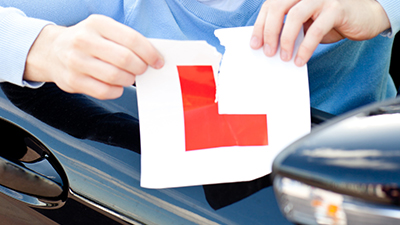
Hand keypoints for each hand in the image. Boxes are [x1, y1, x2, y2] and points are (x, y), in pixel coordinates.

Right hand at [24, 14, 163, 99]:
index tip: (158, 62)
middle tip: (141, 70)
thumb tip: (153, 57)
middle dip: (140, 68)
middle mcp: (84, 40)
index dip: (150, 53)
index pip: (132, 39)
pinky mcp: (73, 81)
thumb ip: (126, 40)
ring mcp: (76, 61)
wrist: (52, 51)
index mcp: (97, 24)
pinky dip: (117, 90)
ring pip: (116, 77)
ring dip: (129, 79)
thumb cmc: (88, 41)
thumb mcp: (104, 29)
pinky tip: (117, 85)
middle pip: (125, 59)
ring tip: (128, 76)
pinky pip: (105, 91)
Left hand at [250, 0, 390, 66]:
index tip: (254, 44)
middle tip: (268, 52)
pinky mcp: (336, 9)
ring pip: (295, 16)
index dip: (260, 25)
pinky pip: (316, 29)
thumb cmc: (330, 21)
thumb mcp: (305, 23)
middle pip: (278, 7)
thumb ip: (289, 28)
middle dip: (269, 32)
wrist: (364, 16)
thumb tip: (268, 46)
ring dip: (286, 39)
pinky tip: (300, 59)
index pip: (270, 5)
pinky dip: (305, 47)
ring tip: (284, 57)